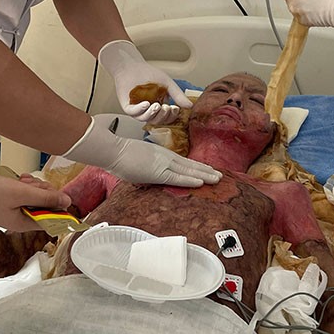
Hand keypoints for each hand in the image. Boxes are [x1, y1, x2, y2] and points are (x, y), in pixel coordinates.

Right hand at [0, 173, 71, 231]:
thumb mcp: (21, 193)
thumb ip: (46, 198)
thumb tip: (68, 202)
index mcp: (25, 223)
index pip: (53, 219)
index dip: (58, 204)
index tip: (51, 191)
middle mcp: (21, 219)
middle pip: (46, 205)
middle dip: (43, 191)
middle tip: (30, 184)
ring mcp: (14, 210)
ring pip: (35, 196)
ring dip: (33, 185)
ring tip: (22, 180)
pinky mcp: (8, 201)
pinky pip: (24, 192)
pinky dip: (24, 184)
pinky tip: (19, 178)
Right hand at [65, 115, 221, 186]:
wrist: (114, 150)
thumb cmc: (121, 154)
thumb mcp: (138, 159)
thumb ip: (147, 164)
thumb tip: (148, 171)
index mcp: (161, 154)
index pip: (183, 161)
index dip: (196, 166)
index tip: (206, 170)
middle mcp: (166, 157)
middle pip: (190, 165)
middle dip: (205, 170)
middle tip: (219, 175)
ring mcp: (163, 164)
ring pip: (188, 170)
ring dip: (204, 175)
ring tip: (217, 179)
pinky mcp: (158, 172)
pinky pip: (178, 178)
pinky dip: (190, 180)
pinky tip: (201, 183)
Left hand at [98, 40, 191, 123]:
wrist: (132, 65)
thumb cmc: (148, 73)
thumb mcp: (167, 84)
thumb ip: (177, 95)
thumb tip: (190, 106)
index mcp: (159, 106)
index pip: (167, 117)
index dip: (172, 115)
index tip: (175, 108)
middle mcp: (148, 110)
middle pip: (157, 121)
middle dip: (163, 116)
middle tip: (167, 107)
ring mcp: (138, 109)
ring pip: (146, 119)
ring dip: (152, 114)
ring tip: (157, 106)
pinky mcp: (127, 106)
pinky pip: (134, 113)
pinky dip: (140, 110)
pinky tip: (146, 104)